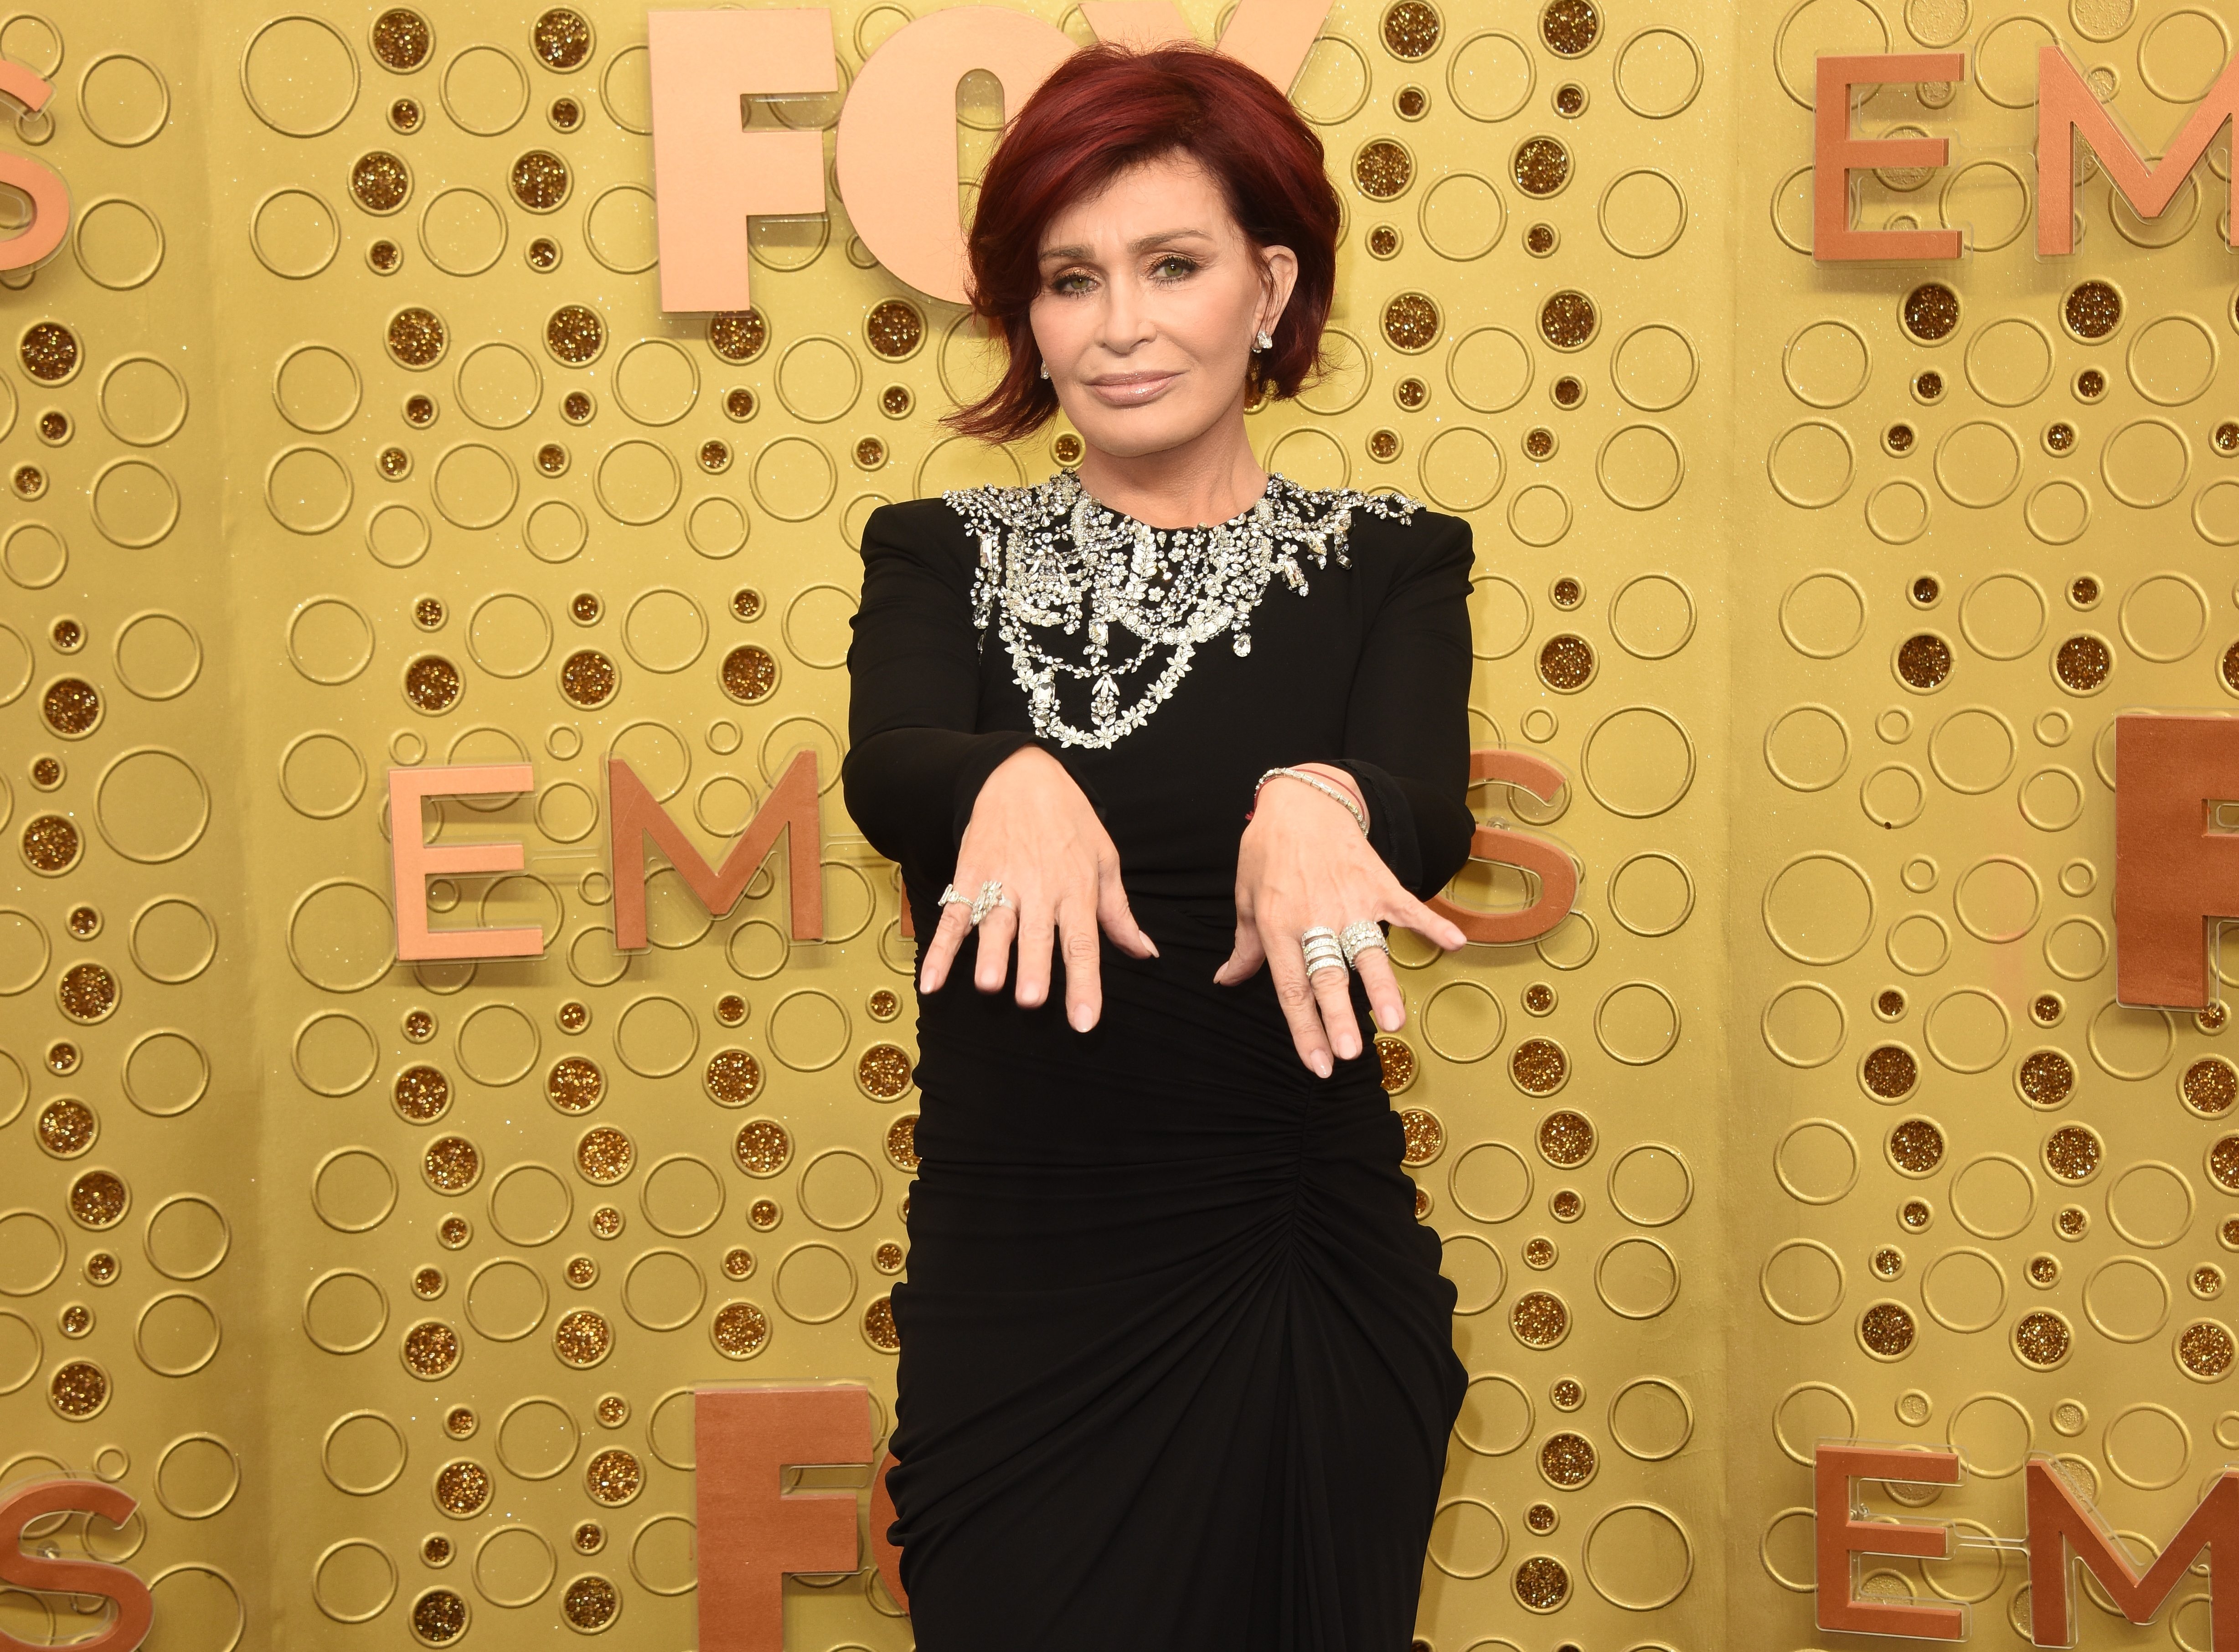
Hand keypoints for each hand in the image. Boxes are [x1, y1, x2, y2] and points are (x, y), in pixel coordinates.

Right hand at [919, 746, 1156, 1028]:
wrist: (1020, 775)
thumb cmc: (1069, 821)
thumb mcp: (1104, 858)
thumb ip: (1118, 912)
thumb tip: (1144, 952)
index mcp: (1076, 889)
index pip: (1083, 943)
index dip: (1084, 983)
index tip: (1085, 1021)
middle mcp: (1039, 890)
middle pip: (1037, 934)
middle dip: (1033, 966)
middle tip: (1030, 999)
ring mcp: (1001, 882)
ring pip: (995, 923)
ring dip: (990, 954)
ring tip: (988, 984)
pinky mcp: (970, 876)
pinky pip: (954, 916)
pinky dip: (941, 949)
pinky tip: (932, 981)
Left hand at [1213, 764, 1466, 1076]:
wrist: (1301, 801)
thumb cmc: (1268, 852)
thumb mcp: (1246, 897)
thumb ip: (1246, 946)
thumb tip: (1227, 980)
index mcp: (1279, 926)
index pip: (1291, 988)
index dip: (1304, 1029)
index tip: (1318, 1063)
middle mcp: (1315, 918)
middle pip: (1329, 976)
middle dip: (1339, 1017)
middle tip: (1351, 1052)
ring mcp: (1350, 901)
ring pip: (1368, 951)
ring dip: (1381, 987)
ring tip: (1394, 1021)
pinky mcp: (1378, 883)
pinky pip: (1408, 908)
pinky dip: (1433, 924)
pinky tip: (1455, 943)